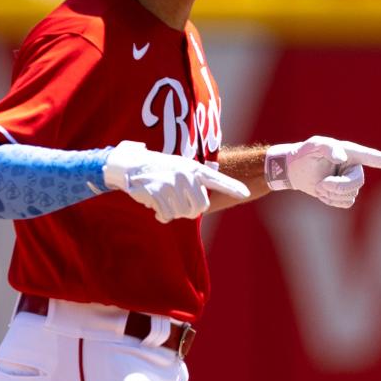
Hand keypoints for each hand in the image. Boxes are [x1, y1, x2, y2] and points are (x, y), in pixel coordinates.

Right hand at [104, 141, 249, 222]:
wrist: (133, 165)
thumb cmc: (161, 170)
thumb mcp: (181, 168)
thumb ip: (195, 183)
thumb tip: (203, 205)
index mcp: (194, 169)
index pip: (217, 180)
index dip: (232, 187)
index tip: (247, 193)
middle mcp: (185, 175)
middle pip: (200, 207)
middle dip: (190, 211)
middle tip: (179, 205)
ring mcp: (171, 184)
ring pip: (182, 213)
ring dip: (173, 213)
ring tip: (164, 200)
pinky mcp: (156, 193)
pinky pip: (166, 215)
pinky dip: (161, 216)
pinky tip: (156, 207)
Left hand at [265, 135, 380, 207]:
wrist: (296, 170)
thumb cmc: (305, 154)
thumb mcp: (314, 145)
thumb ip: (328, 147)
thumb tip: (342, 158)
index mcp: (350, 153)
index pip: (371, 157)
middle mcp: (353, 167)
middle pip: (358, 183)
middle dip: (339, 187)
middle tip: (322, 185)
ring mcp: (349, 182)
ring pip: (351, 195)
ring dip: (332, 194)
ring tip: (320, 186)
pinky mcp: (343, 194)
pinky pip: (346, 203)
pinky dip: (332, 201)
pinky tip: (323, 194)